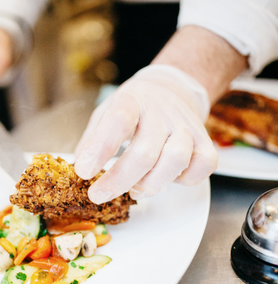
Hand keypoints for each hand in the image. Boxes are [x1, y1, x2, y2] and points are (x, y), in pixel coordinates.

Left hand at [74, 65, 217, 202]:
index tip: (83, 172)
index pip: (119, 121)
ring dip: (151, 184)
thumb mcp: (106, 111)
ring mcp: (186, 126)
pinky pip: (203, 166)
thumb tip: (80, 168)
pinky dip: (185, 180)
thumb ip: (93, 138)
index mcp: (132, 100)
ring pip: (176, 160)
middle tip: (98, 194)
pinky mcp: (205, 140)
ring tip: (134, 188)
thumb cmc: (135, 106)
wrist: (172, 88)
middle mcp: (162, 112)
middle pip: (145, 152)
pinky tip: (166, 178)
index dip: (100, 149)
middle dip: (119, 181)